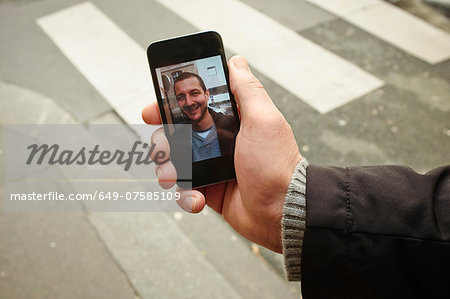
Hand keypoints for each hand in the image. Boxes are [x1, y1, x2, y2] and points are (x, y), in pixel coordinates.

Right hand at [142, 56, 300, 252]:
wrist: (282, 212)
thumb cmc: (275, 164)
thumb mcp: (264, 120)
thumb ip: (248, 90)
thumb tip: (236, 60)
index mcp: (231, 122)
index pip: (194, 106)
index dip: (171, 105)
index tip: (154, 107)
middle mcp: (219, 141)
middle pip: (176, 134)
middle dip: (161, 140)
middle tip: (160, 148)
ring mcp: (212, 166)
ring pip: (174, 162)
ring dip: (167, 169)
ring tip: (171, 177)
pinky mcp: (210, 190)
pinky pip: (185, 189)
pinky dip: (185, 195)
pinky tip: (197, 198)